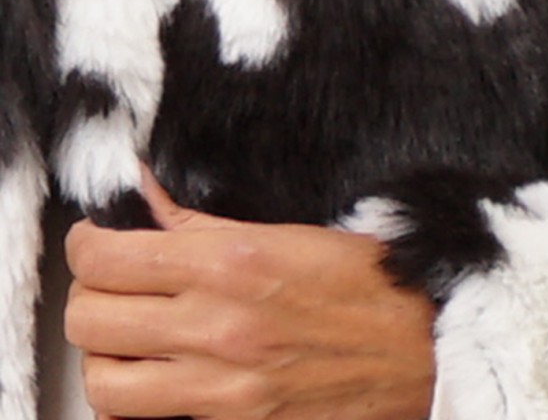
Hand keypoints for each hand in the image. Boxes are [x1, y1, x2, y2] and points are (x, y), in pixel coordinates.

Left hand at [64, 170, 436, 419]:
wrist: (421, 350)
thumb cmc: (367, 282)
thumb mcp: (290, 232)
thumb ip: (204, 220)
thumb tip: (146, 191)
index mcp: (232, 263)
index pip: (108, 257)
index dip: (87, 243)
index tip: (96, 238)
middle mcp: (216, 327)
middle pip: (90, 318)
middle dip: (88, 293)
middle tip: (109, 279)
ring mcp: (221, 388)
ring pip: (102, 382)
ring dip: (103, 352)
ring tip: (127, 332)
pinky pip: (148, 418)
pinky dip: (137, 395)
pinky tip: (158, 370)